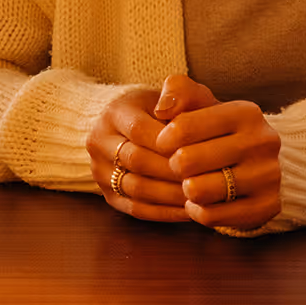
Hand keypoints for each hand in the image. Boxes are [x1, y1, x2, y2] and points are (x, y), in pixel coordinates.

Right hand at [88, 87, 192, 221]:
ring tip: (201, 196)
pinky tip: (190, 211)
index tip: (199, 150)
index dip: (170, 143)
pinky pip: (136, 209)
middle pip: (136, 161)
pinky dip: (165, 212)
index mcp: (115, 113)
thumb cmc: (170, 110)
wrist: (142, 124)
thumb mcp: (178, 92)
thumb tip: (167, 109)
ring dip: (170, 195)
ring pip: (135, 188)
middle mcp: (99, 142)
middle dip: (173, 171)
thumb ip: (180, 92)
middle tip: (205, 177)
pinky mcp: (108, 196)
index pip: (139, 130)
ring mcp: (99, 171)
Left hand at [154, 74, 283, 230]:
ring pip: (199, 190)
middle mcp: (263, 141)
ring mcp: (269, 175)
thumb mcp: (203, 104)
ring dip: (187, 190)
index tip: (167, 144)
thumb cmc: (220, 132)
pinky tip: (203, 201)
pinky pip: (211, 216)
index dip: (164, 140)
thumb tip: (161, 109)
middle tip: (180, 166)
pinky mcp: (268, 205)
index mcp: (246, 112)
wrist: (261, 163)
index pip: (182, 126)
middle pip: (187, 161)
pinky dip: (199, 211)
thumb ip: (179, 92)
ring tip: (192, 183)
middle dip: (175, 166)